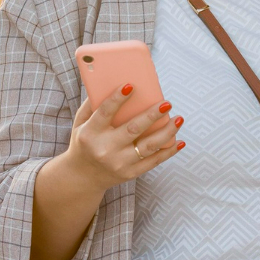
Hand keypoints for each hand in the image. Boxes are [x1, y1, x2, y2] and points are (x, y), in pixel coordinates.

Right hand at [61, 83, 184, 189]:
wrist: (83, 177)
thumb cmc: (84, 143)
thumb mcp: (79, 124)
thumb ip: (91, 105)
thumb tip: (109, 83)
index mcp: (90, 134)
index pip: (105, 113)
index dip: (118, 99)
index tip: (131, 85)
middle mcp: (105, 149)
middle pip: (132, 129)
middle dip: (151, 115)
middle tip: (166, 103)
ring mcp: (119, 163)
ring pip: (148, 146)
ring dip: (166, 132)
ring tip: (179, 119)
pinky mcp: (130, 173)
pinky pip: (153, 162)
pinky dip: (168, 152)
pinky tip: (179, 141)